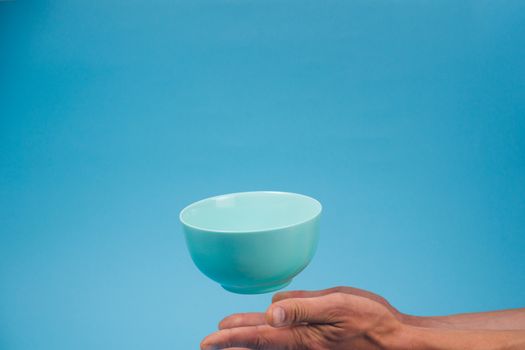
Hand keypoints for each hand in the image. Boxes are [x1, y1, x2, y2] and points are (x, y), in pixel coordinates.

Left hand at [201, 290, 404, 349]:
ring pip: (269, 344)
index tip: (210, 338)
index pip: (259, 337)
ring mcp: (309, 345)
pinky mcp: (317, 342)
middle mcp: (301, 344)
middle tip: (208, 343)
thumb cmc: (371, 319)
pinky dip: (267, 340)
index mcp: (303, 335)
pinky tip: (265, 333)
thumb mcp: (338, 305)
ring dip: (246, 341)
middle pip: (259, 344)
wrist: (396, 340)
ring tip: (226, 338)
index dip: (232, 337)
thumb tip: (270, 313)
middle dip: (231, 343)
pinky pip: (284, 342)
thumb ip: (303, 307)